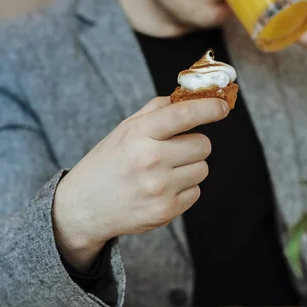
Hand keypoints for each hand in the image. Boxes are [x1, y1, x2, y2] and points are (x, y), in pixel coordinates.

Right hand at [53, 97, 228, 270]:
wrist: (84, 207)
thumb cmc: (108, 162)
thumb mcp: (124, 130)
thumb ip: (157, 110)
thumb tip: (192, 95)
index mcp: (138, 133)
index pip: (184, 114)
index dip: (209, 108)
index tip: (222, 107)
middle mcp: (150, 159)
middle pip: (203, 144)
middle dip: (194, 144)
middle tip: (175, 149)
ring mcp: (159, 188)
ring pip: (202, 169)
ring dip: (189, 167)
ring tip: (164, 172)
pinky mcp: (165, 211)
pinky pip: (196, 192)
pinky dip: (184, 189)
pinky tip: (161, 190)